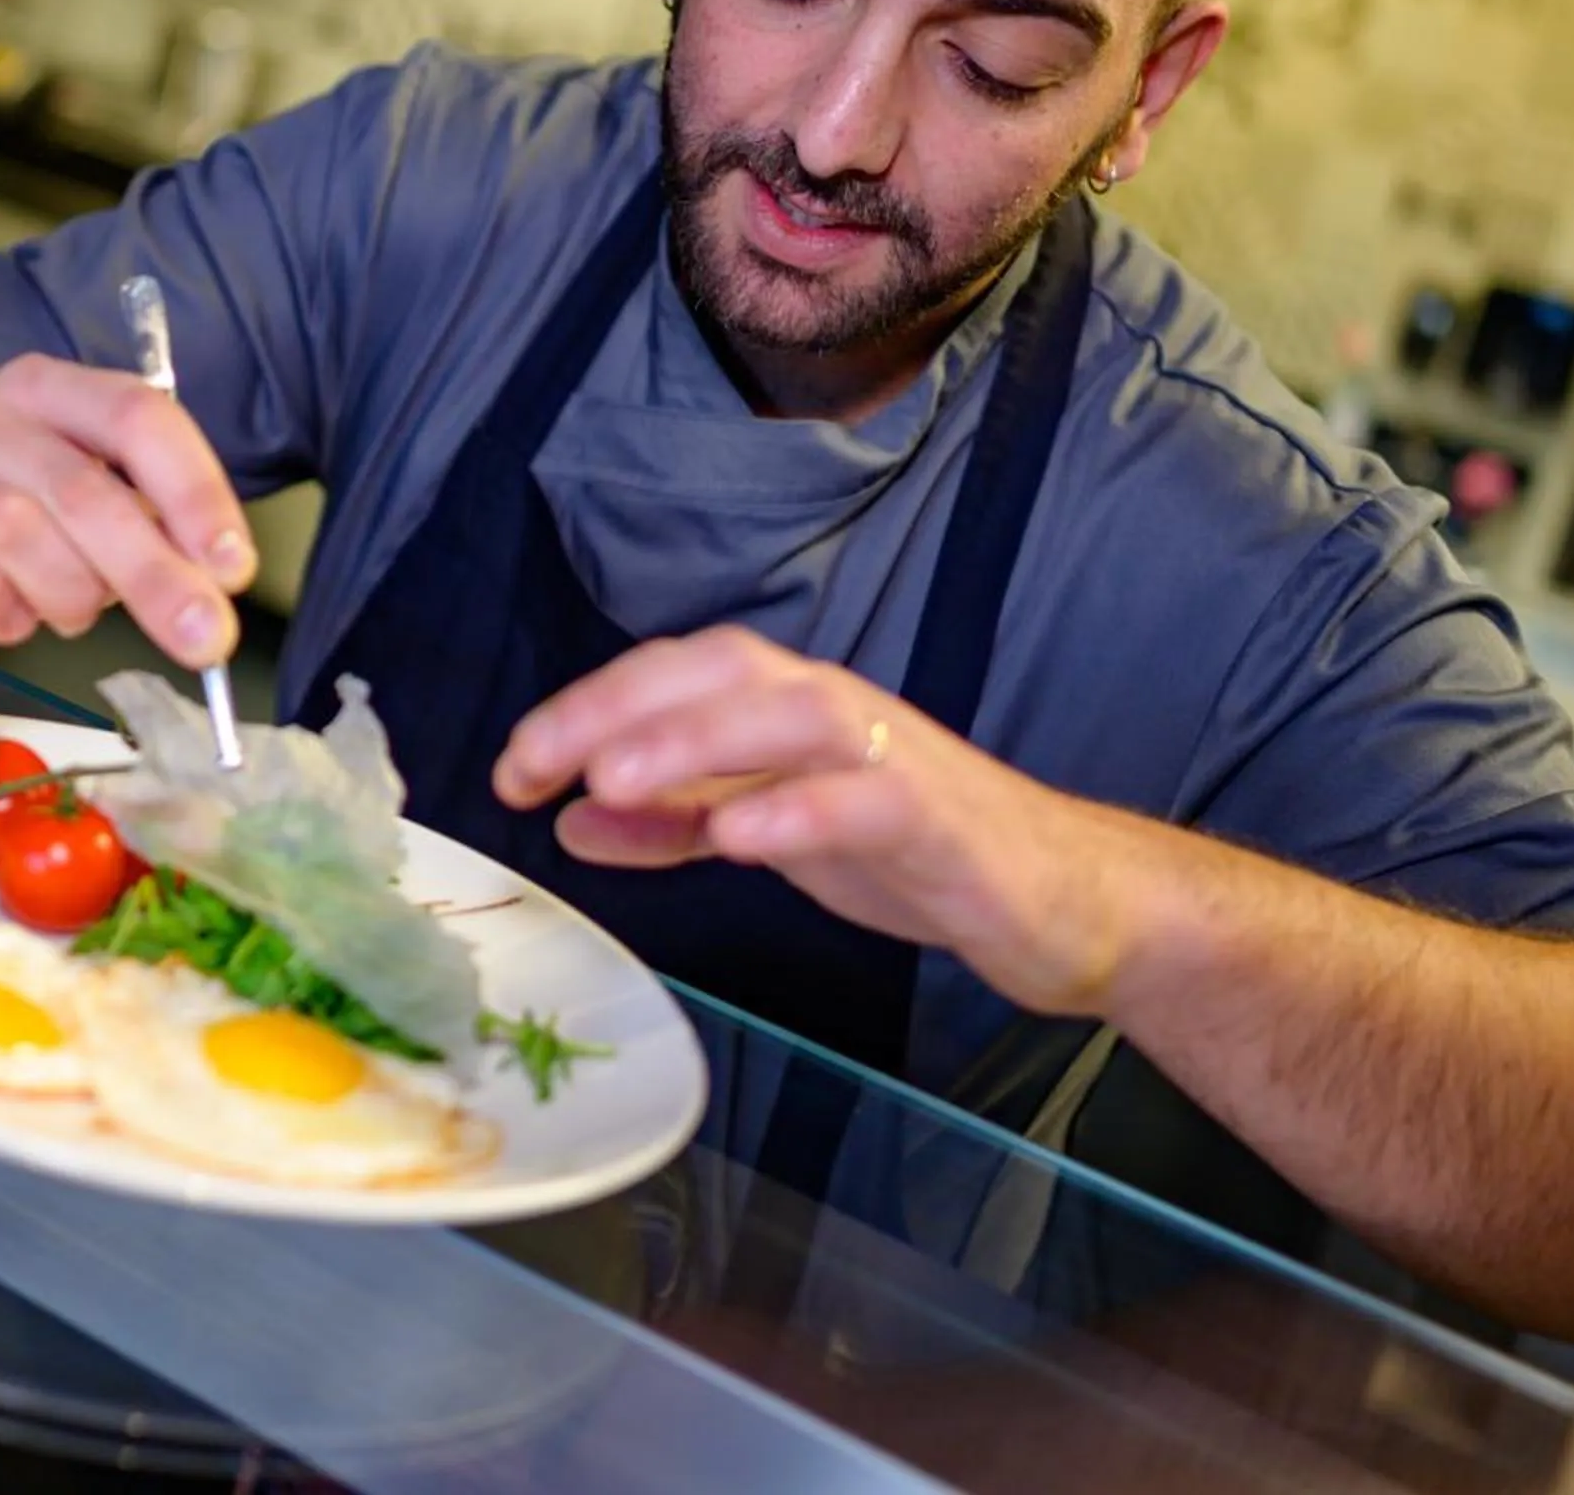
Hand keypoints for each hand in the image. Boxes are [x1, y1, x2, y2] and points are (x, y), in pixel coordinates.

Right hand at [0, 354, 256, 674]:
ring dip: (71, 594)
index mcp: (46, 388)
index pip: (134, 414)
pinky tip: (13, 619)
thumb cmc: (18, 531)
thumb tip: (214, 577)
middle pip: (83, 486)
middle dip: (155, 572)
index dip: (195, 492)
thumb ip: (151, 523)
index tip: (234, 567)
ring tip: (75, 612)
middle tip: (204, 638)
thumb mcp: (92, 508)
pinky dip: (7, 616)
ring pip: (19, 533)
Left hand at [492, 627, 1161, 1016]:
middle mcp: (831, 710)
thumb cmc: (910, 849)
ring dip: (692, 740)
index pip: (670, 677)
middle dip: (614, 710)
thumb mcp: (768, 833)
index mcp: (782, 707)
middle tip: (533, 764)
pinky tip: (737, 839)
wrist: (1060, 899)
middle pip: (715, 674)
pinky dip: (797, 812)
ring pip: (786, 716)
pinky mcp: (940, 818)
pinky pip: (865, 799)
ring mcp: (889, 756)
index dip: (584, 709)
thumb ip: (674, 821)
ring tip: (613, 779)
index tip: (513, 767)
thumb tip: (569, 819)